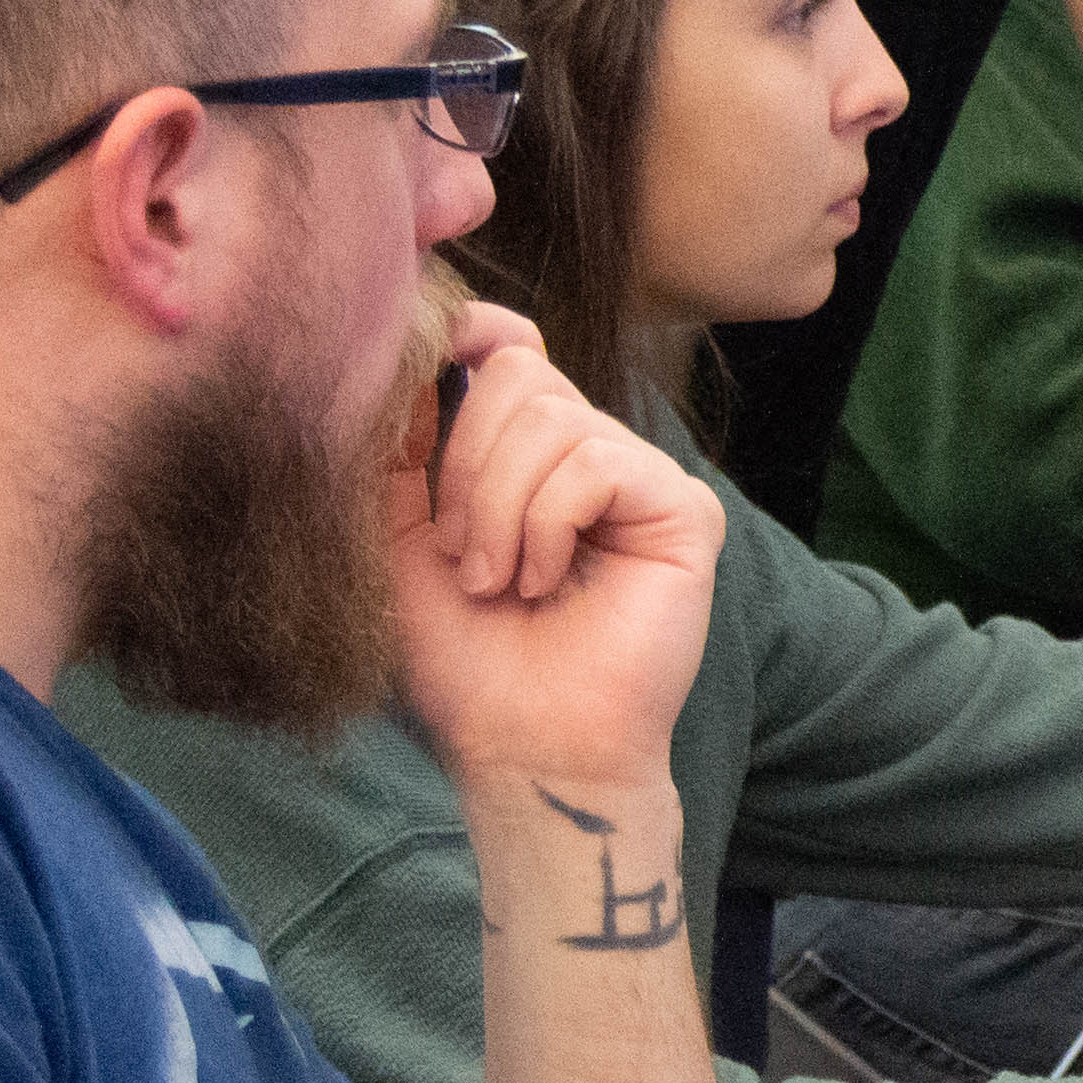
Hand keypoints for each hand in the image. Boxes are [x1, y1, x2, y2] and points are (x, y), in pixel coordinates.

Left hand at [391, 300, 724, 792]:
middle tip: (464, 557)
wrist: (522, 744)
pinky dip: (548, 525)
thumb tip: (401, 347)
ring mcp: (642, 478)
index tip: (419, 360)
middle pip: (520, 375)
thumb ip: (399, 446)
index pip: (507, 351)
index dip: (467, 337)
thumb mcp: (399, 537)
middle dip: (466, 468)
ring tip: (501, 582)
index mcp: (531, 455)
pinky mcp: (683, 509)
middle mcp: (592, 454)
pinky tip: (546, 582)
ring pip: (553, 419)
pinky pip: (596, 464)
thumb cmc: (463, 659)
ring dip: (500, 511)